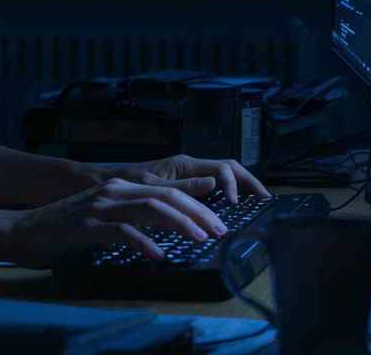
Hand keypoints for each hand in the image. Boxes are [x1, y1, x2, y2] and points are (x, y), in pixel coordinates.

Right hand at [0, 177, 228, 268]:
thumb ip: (130, 219)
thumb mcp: (103, 219)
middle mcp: (113, 191)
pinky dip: (144, 242)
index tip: (218, 219)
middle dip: (197, 212)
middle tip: (219, 230)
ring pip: (151, 208)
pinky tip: (159, 255)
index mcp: (120, 187)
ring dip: (180, 223)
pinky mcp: (87, 225)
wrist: (21, 229)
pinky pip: (123, 231)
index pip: (168, 189)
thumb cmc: (63, 229)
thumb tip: (163, 232)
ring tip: (200, 239)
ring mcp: (100, 206)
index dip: (196, 202)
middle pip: (166, 195)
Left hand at [107, 154, 270, 204]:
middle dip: (248, 181)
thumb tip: (213, 184)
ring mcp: (187, 174)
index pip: (221, 167)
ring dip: (239, 186)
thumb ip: (182, 187)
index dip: (233, 184)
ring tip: (255, 201)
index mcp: (184, 165)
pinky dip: (226, 192)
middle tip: (265, 197)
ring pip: (221, 175)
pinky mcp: (182, 184)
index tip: (236, 204)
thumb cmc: (126, 184)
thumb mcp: (152, 188)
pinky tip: (231, 205)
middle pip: (228, 168)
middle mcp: (189, 167)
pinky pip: (211, 185)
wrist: (106, 184)